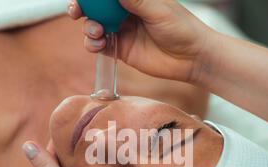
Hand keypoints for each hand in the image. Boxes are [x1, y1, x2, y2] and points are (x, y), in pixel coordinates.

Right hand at [68, 0, 213, 82]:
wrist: (191, 58)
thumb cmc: (181, 28)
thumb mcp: (158, 10)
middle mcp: (124, 11)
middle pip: (95, 6)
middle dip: (82, 6)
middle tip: (76, 10)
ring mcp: (121, 30)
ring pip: (94, 24)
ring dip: (88, 26)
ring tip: (96, 32)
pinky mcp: (120, 49)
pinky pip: (99, 45)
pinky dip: (92, 44)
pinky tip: (96, 45)